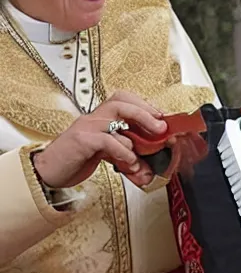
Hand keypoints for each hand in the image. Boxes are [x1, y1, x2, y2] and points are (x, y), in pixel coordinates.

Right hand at [33, 91, 167, 188]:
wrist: (46, 173)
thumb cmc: (76, 161)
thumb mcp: (107, 156)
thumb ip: (127, 157)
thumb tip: (149, 169)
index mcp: (101, 118)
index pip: (124, 99)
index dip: (145, 106)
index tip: (161, 117)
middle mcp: (93, 117)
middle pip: (122, 101)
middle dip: (145, 112)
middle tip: (160, 128)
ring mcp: (86, 126)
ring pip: (116, 117)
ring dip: (136, 138)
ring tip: (144, 156)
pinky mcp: (81, 140)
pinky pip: (107, 139)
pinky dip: (123, 151)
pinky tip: (129, 162)